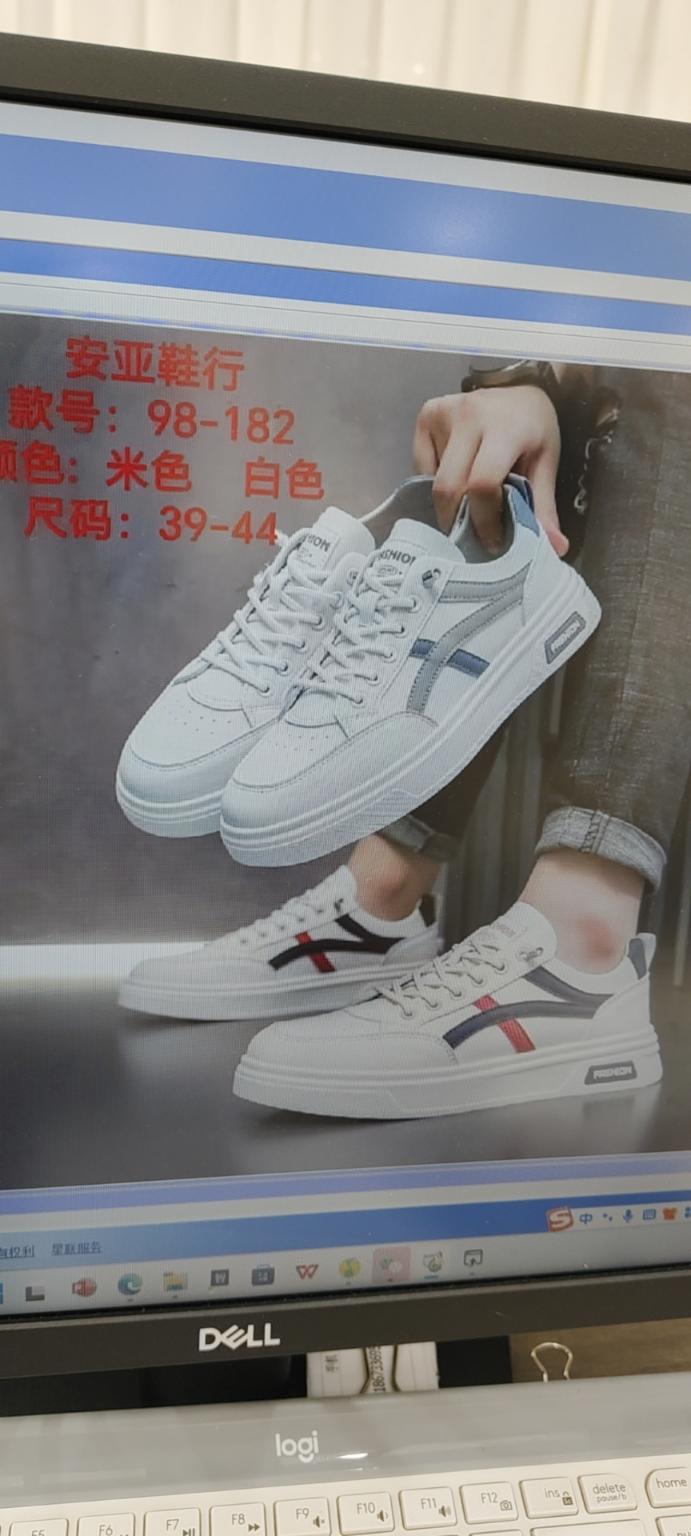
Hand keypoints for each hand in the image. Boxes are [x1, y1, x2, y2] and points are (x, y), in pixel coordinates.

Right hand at [413, 384, 566, 554]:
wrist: (520, 388)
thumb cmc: (534, 428)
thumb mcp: (545, 463)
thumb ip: (543, 506)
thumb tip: (555, 548)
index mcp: (505, 429)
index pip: (483, 484)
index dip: (484, 520)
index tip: (491, 541)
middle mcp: (470, 416)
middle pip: (450, 486)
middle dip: (458, 520)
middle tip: (471, 535)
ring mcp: (444, 412)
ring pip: (433, 479)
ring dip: (448, 502)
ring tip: (466, 505)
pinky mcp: (427, 414)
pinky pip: (422, 466)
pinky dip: (436, 482)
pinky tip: (455, 479)